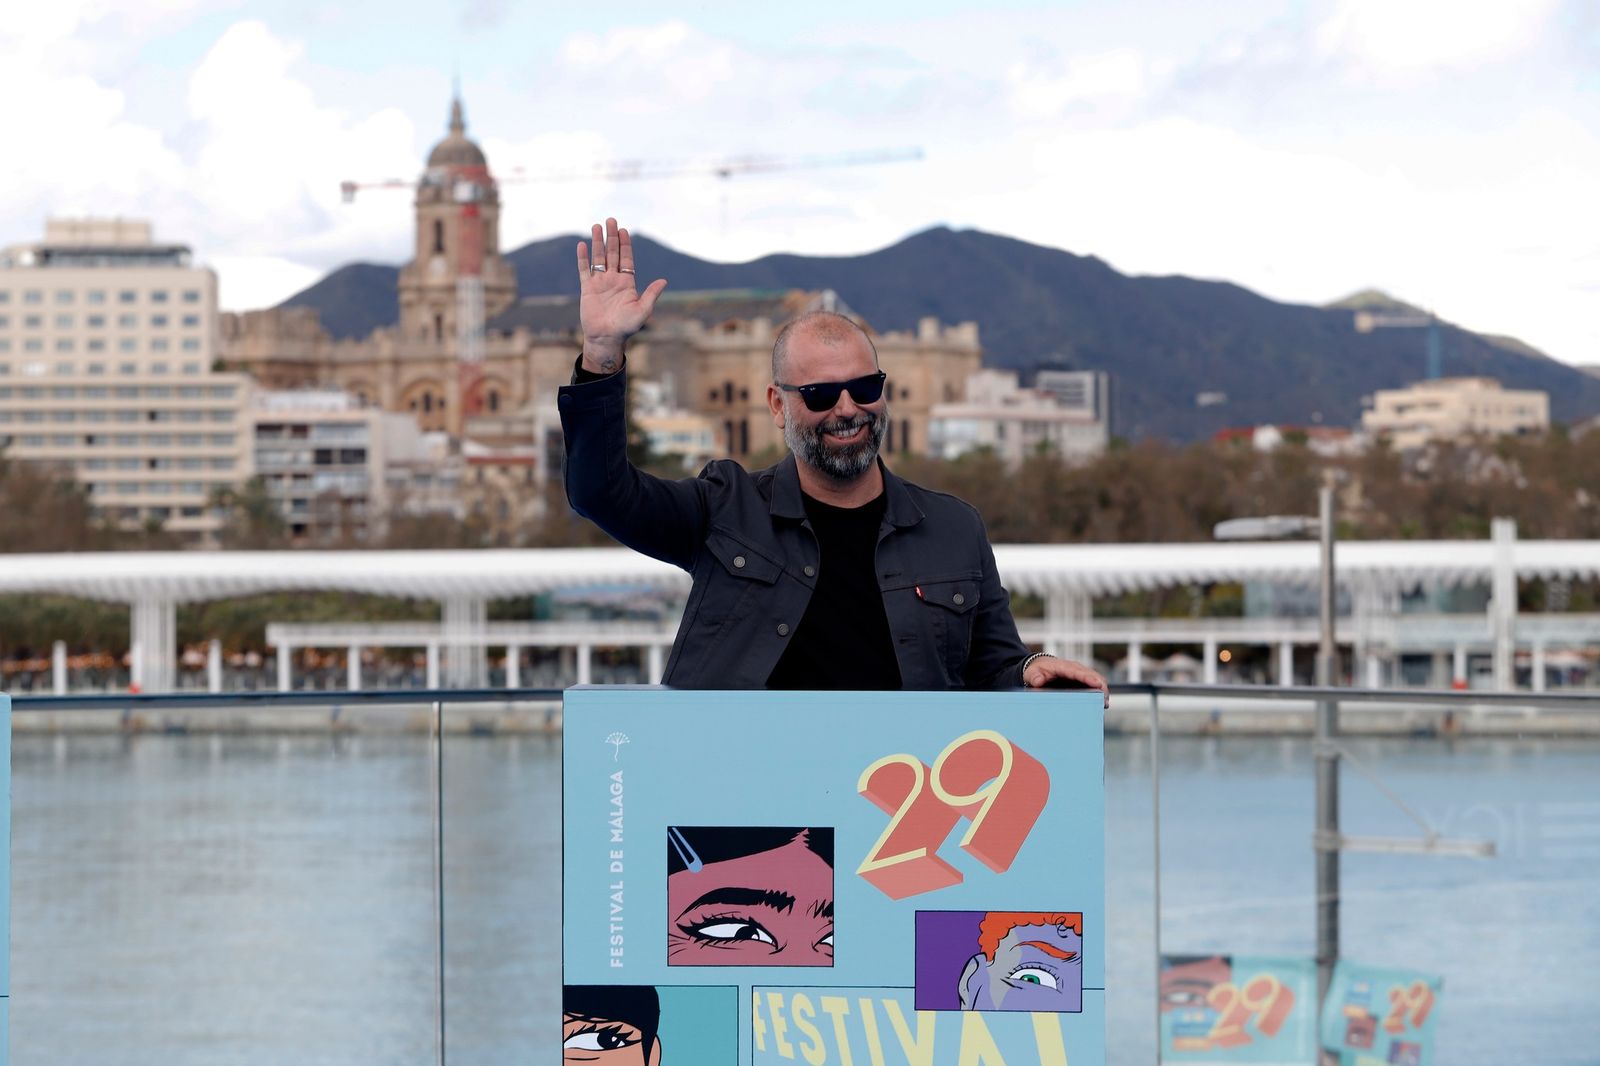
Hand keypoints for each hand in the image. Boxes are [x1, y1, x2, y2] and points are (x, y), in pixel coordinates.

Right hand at [577, 217, 667, 373]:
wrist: (607, 338)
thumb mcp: (642, 310)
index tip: (623, 230)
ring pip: (598, 258)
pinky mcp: (587, 289)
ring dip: (597, 242)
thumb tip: (664, 281)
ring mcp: (600, 283)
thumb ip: (651, 294)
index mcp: (627, 283)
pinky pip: (584, 270)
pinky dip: (583, 258)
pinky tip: (582, 245)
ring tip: (596, 226)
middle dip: (612, 237)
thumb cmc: (627, 327)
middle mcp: (614, 280)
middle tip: (610, 220)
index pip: (627, 259)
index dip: (625, 244)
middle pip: (613, 253)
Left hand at [1025, 655, 1109, 707]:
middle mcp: (1075, 669)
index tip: (1097, 684)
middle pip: (1092, 675)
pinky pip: (1094, 685)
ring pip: (1096, 680)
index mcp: (1063, 667)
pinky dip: (1100, 693)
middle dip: (1101, 686)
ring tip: (1105, 704)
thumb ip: (1034, 677)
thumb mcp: (1031, 673)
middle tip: (1105, 700)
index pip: (1077, 672)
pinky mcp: (1082, 681)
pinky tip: (1102, 704)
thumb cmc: (1036, 670)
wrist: (1040, 666)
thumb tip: (1039, 681)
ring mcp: (1081, 675)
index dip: (1088, 678)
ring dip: (1103, 691)